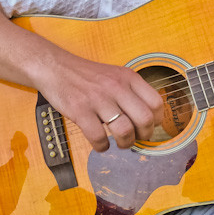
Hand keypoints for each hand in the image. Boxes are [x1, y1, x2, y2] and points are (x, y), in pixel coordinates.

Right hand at [35, 54, 163, 151]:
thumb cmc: (87, 76)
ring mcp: (98, 99)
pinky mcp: (80, 110)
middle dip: (144, 135)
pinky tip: (101, 144)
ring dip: (126, 143)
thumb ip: (131, 92)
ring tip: (120, 143)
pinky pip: (98, 137)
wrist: (56, 68)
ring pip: (124, 130)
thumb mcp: (115, 75)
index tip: (150, 127)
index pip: (156, 102)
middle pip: (145, 119)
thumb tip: (148, 120)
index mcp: (128, 77)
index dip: (157, 120)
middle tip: (137, 138)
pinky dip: (102, 147)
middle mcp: (116, 87)